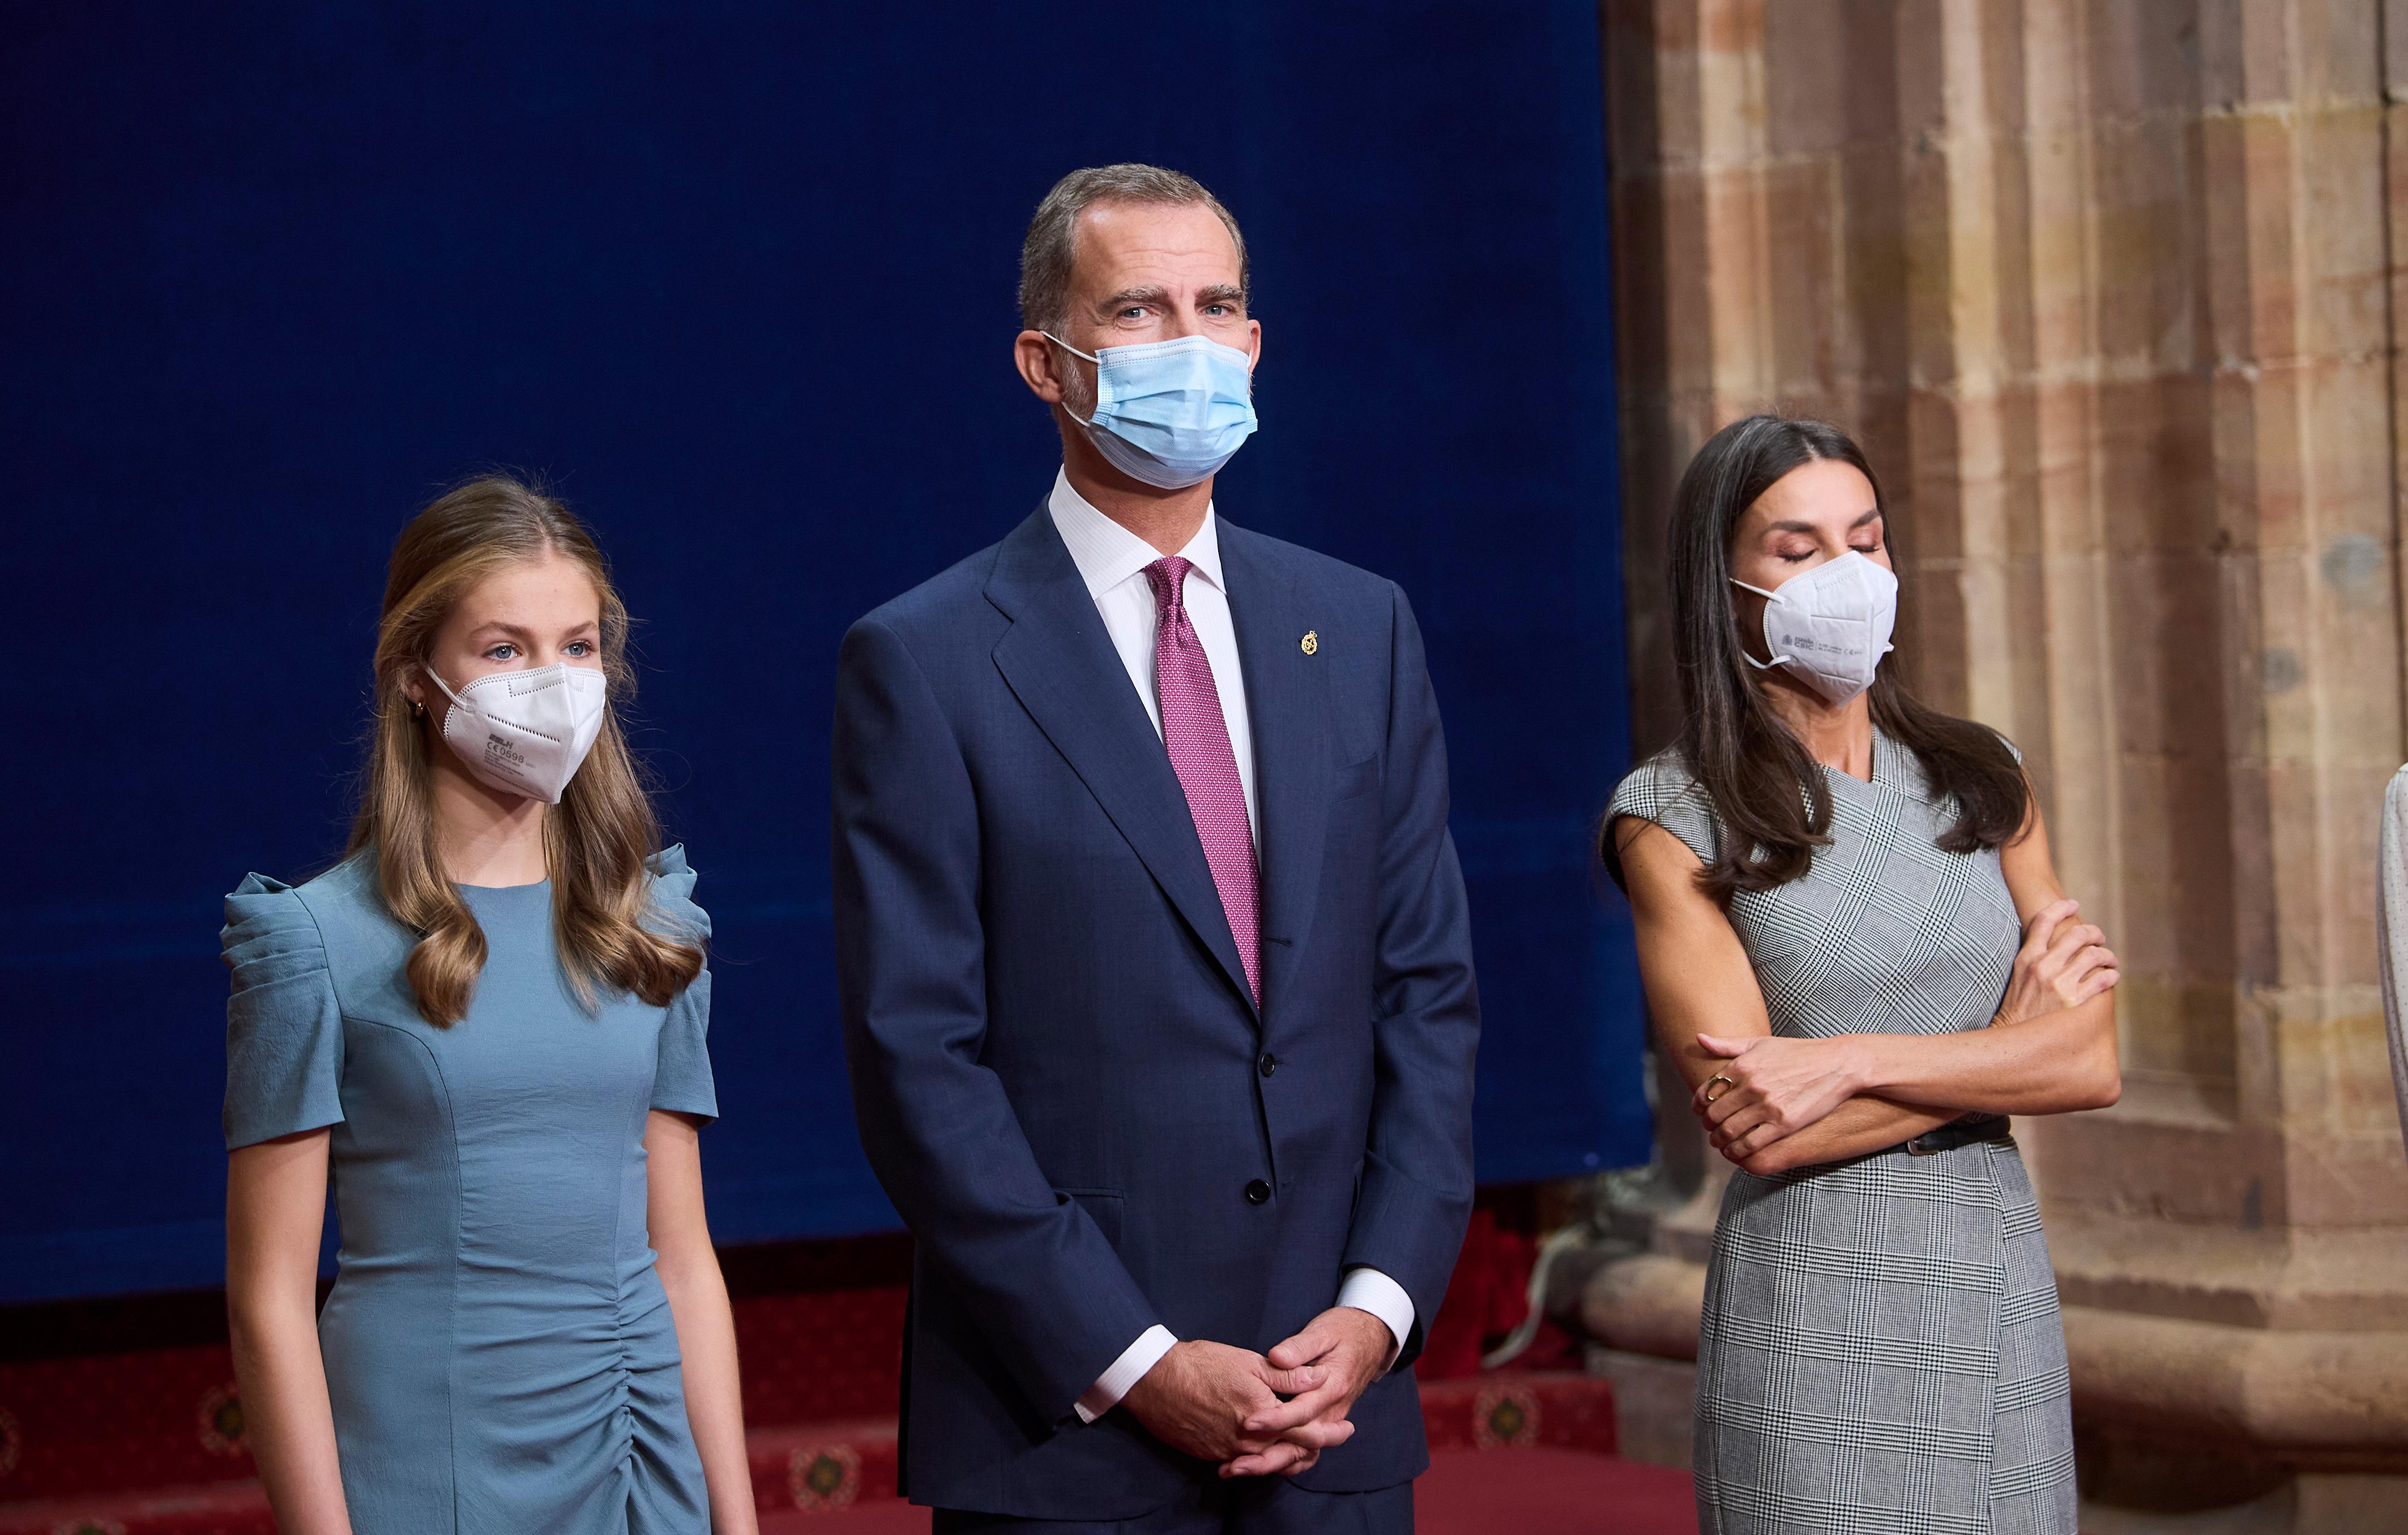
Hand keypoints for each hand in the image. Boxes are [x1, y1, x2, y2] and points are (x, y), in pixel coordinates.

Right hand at [1120, 1340, 1325, 1466]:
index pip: (1306, 1430)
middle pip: (1292, 1452)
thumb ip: (1287, 1376)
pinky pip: (1246, 1463)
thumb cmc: (1201, 1364)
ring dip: (1290, 1455)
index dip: (1330, 1431)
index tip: (1347, 1429)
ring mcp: (1230, 1451)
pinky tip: (1270, 1447)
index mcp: (1263, 1414)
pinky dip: (1263, 1457)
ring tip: (1307, 1446)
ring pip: (1270, 1461)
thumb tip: (1319, 1379)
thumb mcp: (1249, 1362)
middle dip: (1316, 1447)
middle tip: (1336, 1437)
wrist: (1155, 1381)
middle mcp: (1249, 1439)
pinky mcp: (1213, 1455)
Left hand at [1223, 1307, 1391, 1477]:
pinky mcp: (1324, 1423)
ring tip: (1237, 1469)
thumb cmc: (1343, 1331)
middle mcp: (1333, 1411)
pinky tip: (1258, 1465)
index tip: (1248, 1422)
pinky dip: (1284, 1462)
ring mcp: (1330, 1420)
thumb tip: (1276, 1357)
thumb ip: (1300, 1347)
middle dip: (1267, 1455)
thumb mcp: (1322, 1332)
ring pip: (1302, 1452)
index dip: (1275, 1418)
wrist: (1370, 1340)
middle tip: (1235, 1464)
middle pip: (1301, 1442)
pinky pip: (1307, 1451)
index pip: (1302, 1410)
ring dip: (1271, 1464)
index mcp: (1333, 1387)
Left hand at [1692, 1033, 1864, 1164]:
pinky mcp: (1784, 1123)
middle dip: (1707, 1125)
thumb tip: (1699, 1037)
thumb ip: (1727, 1044)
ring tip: (1720, 1143)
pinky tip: (1736, 1152)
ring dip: (1719, 1141)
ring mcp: (1768, 1105)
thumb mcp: (1760, 1043)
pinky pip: (1751, 1143)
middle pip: (1714, 1113)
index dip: (1698, 1106)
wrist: (1838, 1064)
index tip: (1700, 1112)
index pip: (1706, 1091)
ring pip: (1729, 1131)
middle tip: (1710, 1130)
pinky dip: (1737, 1151)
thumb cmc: (1798, 1052)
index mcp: (1742, 1065)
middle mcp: (1751, 1085)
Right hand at [1998, 898, 2117, 1022]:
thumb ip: (2033, 956)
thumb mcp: (2017, 975)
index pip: (2044, 921)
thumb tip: (2053, 940)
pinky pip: (2102, 979)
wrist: (2015, 1038)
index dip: (2061, 907)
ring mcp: (2059, 984)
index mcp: (2027, 958)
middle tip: (2099, 937)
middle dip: (2094, 933)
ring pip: (2094, 955)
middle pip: (2076, 934)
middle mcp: (2043, 967)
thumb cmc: (2018, 1006)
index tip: (2074, 904)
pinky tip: (2112, 976)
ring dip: (2107, 954)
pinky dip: (2111, 974)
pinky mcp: (2075, 1002)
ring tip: (2109, 959)